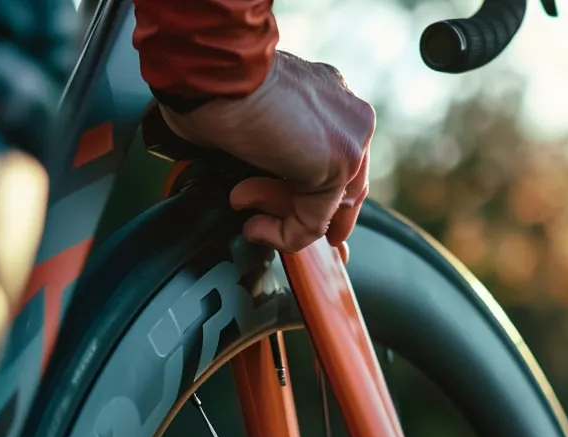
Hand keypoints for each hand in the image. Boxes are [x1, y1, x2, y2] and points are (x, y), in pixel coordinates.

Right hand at [159, 51, 374, 253]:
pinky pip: (314, 221)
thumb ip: (269, 148)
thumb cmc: (216, 86)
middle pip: (349, 186)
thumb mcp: (254, 117)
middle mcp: (351, 117)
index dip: (320, 191)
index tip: (294, 211)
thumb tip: (250, 182)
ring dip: (286, 220)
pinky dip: (284, 234)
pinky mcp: (338, 167)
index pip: (342, 157)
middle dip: (316, 216)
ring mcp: (351, 141)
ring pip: (330, 205)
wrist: (218, 72)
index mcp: (332, 96)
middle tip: (283, 230)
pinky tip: (254, 226)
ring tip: (248, 216)